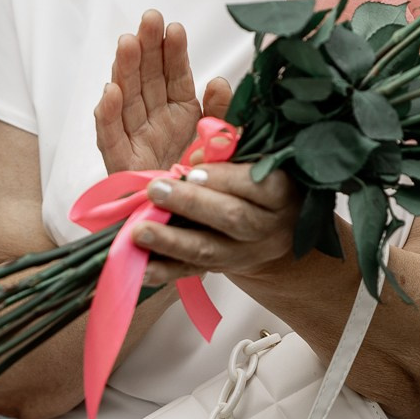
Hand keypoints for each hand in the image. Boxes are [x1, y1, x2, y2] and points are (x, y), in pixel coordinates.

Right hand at [94, 9, 231, 173]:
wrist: (190, 231)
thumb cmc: (204, 184)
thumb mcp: (222, 144)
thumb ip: (220, 114)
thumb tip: (219, 81)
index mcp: (180, 114)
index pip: (175, 76)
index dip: (173, 52)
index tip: (174, 27)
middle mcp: (155, 121)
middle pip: (147, 79)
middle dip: (147, 48)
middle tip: (148, 19)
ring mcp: (136, 140)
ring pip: (126, 99)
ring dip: (125, 70)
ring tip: (127, 43)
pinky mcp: (122, 165)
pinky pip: (111, 138)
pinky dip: (108, 115)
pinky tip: (110, 91)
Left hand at [132, 162, 302, 283]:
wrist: (274, 227)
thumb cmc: (258, 180)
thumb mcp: (255, 158)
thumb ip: (232, 147)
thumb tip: (206, 148)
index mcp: (280, 193)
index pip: (256, 186)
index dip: (223, 179)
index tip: (192, 170)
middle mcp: (267, 227)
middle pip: (232, 218)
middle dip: (190, 203)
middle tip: (156, 190)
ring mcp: (245, 253)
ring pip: (209, 250)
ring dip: (171, 241)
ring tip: (140, 231)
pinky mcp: (222, 269)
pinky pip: (192, 271)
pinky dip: (165, 271)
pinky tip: (142, 269)